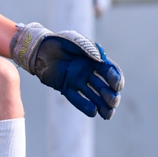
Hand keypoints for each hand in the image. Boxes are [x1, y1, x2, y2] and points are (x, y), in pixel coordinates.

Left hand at [9, 22, 123, 118]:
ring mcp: (77, 81)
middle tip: (113, 102)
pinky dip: (85, 106)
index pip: (110, 72)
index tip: (117, 87)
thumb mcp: (76, 42)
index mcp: (95, 60)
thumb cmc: (60, 42)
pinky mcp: (65, 87)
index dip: (115, 79)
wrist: (40, 47)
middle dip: (110, 96)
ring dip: (102, 105)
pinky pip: (76, 98)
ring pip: (93, 96)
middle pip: (104, 87)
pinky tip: (93, 112)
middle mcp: (88, 72)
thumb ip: (88, 49)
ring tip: (108, 115)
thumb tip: (101, 60)